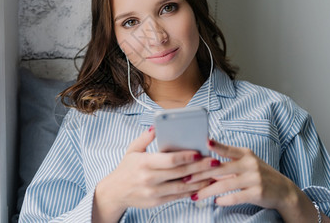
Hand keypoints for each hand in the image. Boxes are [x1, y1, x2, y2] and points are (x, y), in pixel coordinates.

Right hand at [92, 127, 212, 222]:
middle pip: (179, 172)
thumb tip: (156, 127)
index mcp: (144, 163)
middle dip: (199, 167)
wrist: (115, 192)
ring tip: (213, 175)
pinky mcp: (156, 202)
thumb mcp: (132, 150)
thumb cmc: (126, 169)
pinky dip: (191, 191)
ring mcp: (154, 192)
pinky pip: (178, 196)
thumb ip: (145, 138)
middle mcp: (149, 178)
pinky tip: (201, 186)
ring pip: (182, 187)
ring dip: (199, 181)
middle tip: (214, 162)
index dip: (186, 156)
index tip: (199, 153)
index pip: (169, 160)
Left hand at [188, 140, 329, 222]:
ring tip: (195, 195)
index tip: (204, 142)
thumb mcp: (246, 164)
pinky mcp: (257, 192)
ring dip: (208, 191)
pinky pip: (236, 197)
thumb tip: (205, 165)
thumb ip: (228, 163)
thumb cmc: (258, 175)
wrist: (284, 191)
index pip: (227, 149)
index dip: (216, 145)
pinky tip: (216, 202)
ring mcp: (254, 178)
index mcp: (245, 154)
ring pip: (225, 185)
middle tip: (186, 179)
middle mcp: (250, 164)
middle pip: (220, 169)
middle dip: (200, 174)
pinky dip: (224, 200)